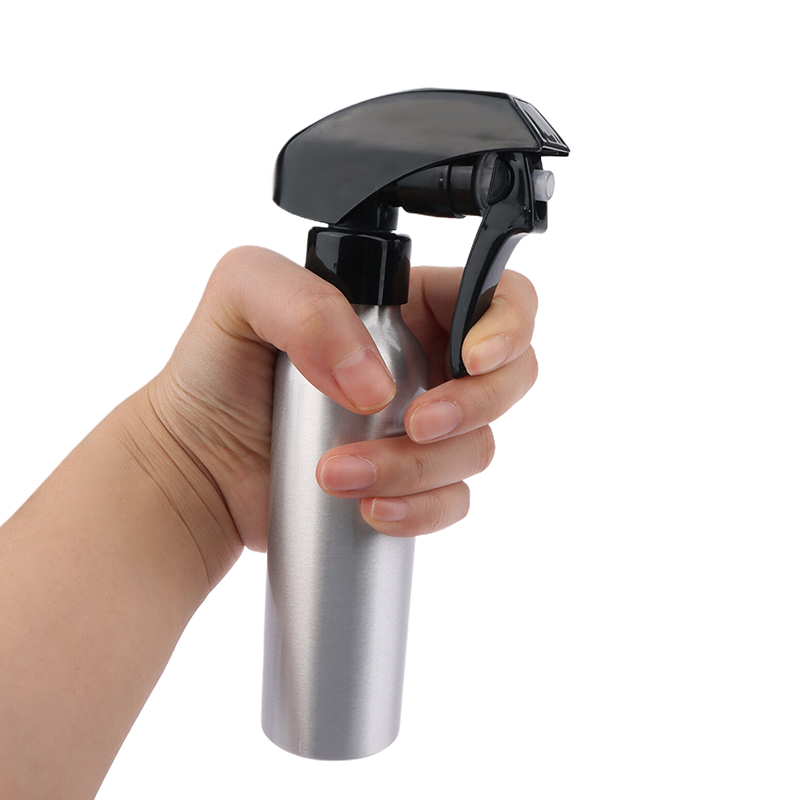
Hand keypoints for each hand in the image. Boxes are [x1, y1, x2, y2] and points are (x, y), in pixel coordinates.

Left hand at [147, 246, 537, 579]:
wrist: (196, 464)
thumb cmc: (214, 370)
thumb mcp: (240, 295)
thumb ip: (307, 305)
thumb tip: (376, 382)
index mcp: (404, 304)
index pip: (493, 296)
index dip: (505, 326)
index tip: (474, 360)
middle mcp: (423, 363)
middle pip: (508, 378)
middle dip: (473, 406)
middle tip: (413, 423)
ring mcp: (419, 427)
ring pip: (476, 447)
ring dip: (417, 466)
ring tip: (338, 472)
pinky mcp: (409, 482)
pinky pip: (452, 501)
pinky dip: (419, 509)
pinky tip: (370, 507)